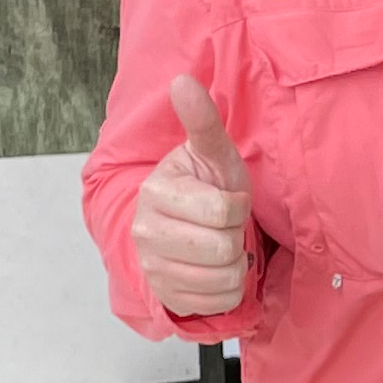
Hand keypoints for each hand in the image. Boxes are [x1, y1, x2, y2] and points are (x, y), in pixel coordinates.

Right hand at [131, 74, 254, 319]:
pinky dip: (230, 288)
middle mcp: (146, 232)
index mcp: (156, 192)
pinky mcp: (168, 297)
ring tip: (219, 245)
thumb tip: (182, 80)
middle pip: (223, 247)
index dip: (236, 207)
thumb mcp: (212, 155)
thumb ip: (201, 122)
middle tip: (224, 226)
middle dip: (235, 235)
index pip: (221, 211)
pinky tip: (215, 269)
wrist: (189, 230)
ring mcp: (154, 268)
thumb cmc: (207, 187)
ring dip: (235, 262)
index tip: (227, 200)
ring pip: (225, 277)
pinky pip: (222, 301)